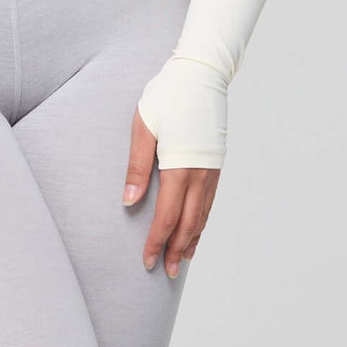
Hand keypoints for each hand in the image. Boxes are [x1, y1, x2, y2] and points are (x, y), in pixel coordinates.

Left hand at [122, 105, 218, 276]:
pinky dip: (202, 221)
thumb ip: (137, 166)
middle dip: (176, 250)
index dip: (157, 242)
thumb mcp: (144, 127)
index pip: (166, 217)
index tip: (148, 260)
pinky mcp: (217, 164)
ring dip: (192, 240)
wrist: (202, 73)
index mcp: (179, 167)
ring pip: (203, 215)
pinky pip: (210, 202)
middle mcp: (200, 174)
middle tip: (167, 272)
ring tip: (183, 259)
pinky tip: (196, 230)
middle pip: (188, 224)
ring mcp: (212, 170)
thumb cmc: (168, 96)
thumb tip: (129, 201)